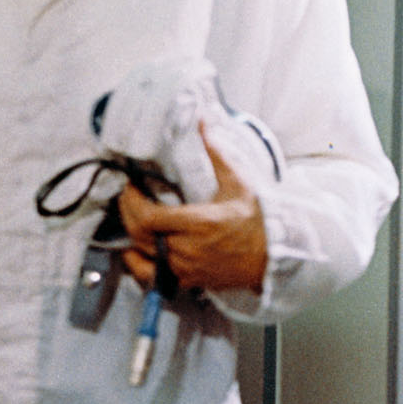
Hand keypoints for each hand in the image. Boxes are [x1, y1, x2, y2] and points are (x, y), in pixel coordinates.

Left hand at [118, 135, 269, 296]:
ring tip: (131, 217)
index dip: (132, 201)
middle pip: (140, 234)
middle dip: (127, 213)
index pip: (148, 216)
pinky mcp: (189, 280)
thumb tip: (204, 123)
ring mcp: (187, 267)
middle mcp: (188, 248)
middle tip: (127, 197)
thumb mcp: (237, 182)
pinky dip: (139, 264)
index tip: (130, 187)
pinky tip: (134, 251)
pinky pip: (153, 277)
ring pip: (143, 254)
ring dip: (131, 235)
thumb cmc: (257, 219)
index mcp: (199, 223)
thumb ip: (216, 154)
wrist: (274, 254)